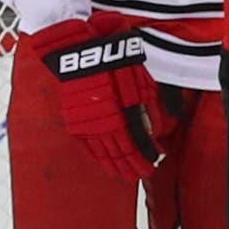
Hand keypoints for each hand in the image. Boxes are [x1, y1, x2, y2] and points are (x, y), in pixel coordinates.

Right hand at [25, 15, 163, 182]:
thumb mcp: (140, 82)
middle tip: (141, 175)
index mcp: (124, 115)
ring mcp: (88, 125)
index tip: (153, 164)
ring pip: (104, 154)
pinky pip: (88, 146)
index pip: (137, 145)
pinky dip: (97, 156)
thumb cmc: (114, 64)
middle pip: (121, 154)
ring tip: (125, 174)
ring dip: (116, 165)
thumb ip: (147, 109)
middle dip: (132, 166)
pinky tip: (104, 162)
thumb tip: (153, 131)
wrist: (80, 53)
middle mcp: (106, 125)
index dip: (145, 157)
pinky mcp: (75, 122)